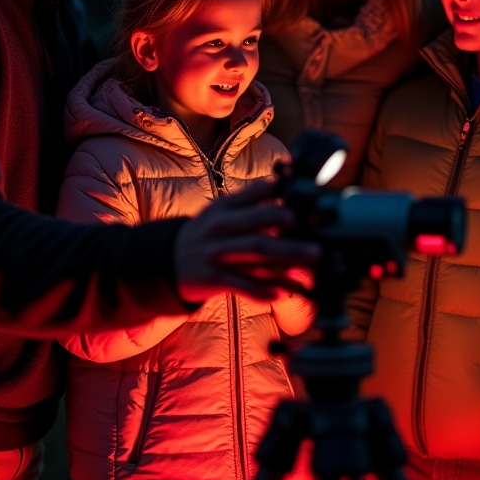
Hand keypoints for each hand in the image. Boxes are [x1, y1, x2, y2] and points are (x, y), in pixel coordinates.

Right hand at [174, 179, 320, 303]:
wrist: (168, 261)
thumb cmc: (205, 234)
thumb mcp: (220, 211)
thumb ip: (249, 201)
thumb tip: (283, 187)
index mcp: (223, 208)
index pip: (253, 194)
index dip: (278, 192)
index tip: (303, 193)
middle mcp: (219, 228)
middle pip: (257, 225)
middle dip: (283, 224)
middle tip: (309, 227)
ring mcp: (215, 254)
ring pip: (255, 254)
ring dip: (286, 256)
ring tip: (311, 259)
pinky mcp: (213, 278)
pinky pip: (242, 285)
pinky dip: (262, 290)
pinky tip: (283, 292)